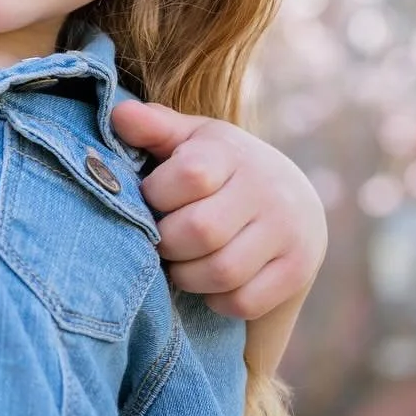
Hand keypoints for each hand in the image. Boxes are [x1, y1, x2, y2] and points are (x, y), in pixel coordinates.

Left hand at [109, 100, 326, 321]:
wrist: (293, 200)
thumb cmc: (222, 169)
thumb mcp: (191, 139)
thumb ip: (154, 127)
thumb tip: (118, 114)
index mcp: (233, 152)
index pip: (190, 175)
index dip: (157, 194)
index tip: (152, 199)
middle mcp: (267, 189)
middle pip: (201, 230)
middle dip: (167, 243)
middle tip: (161, 241)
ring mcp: (287, 231)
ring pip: (222, 271)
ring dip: (187, 276)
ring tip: (180, 264)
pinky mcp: (298, 269)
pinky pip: (245, 301)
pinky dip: (217, 300)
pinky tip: (211, 284)